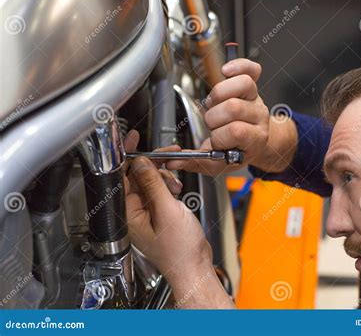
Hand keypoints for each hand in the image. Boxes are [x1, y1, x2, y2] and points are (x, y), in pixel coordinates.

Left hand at [123, 131, 233, 307]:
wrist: (195, 266)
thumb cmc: (180, 250)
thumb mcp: (166, 210)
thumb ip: (152, 183)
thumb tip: (141, 162)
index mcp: (128, 214)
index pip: (121, 177)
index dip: (126, 155)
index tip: (132, 139)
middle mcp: (133, 213)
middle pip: (136, 176)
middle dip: (153, 165)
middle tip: (168, 155)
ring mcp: (146, 214)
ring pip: (149, 182)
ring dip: (163, 177)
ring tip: (176, 185)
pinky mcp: (158, 214)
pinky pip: (158, 192)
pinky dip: (168, 187)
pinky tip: (177, 191)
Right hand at [166, 59, 270, 175]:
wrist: (251, 143)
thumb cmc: (233, 151)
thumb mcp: (217, 163)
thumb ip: (194, 162)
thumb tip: (172, 161)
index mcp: (254, 139)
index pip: (236, 131)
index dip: (219, 136)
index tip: (215, 143)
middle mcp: (258, 117)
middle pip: (234, 107)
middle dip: (214, 117)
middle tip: (212, 124)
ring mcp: (256, 99)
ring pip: (242, 84)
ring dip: (219, 94)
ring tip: (215, 105)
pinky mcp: (252, 86)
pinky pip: (251, 69)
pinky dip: (238, 66)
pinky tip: (226, 71)